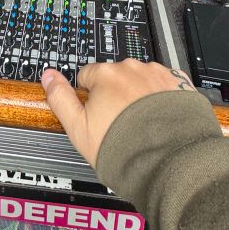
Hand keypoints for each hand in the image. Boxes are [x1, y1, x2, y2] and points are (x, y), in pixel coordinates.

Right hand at [41, 60, 194, 167]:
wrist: (169, 161)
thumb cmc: (124, 148)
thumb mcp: (78, 129)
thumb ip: (60, 99)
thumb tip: (49, 77)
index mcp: (106, 75)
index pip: (87, 76)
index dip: (89, 98)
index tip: (96, 115)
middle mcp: (132, 69)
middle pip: (116, 77)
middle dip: (115, 95)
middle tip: (119, 125)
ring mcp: (158, 75)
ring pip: (141, 81)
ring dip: (139, 97)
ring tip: (142, 125)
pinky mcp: (179, 84)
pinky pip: (165, 86)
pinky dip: (161, 98)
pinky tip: (159, 119)